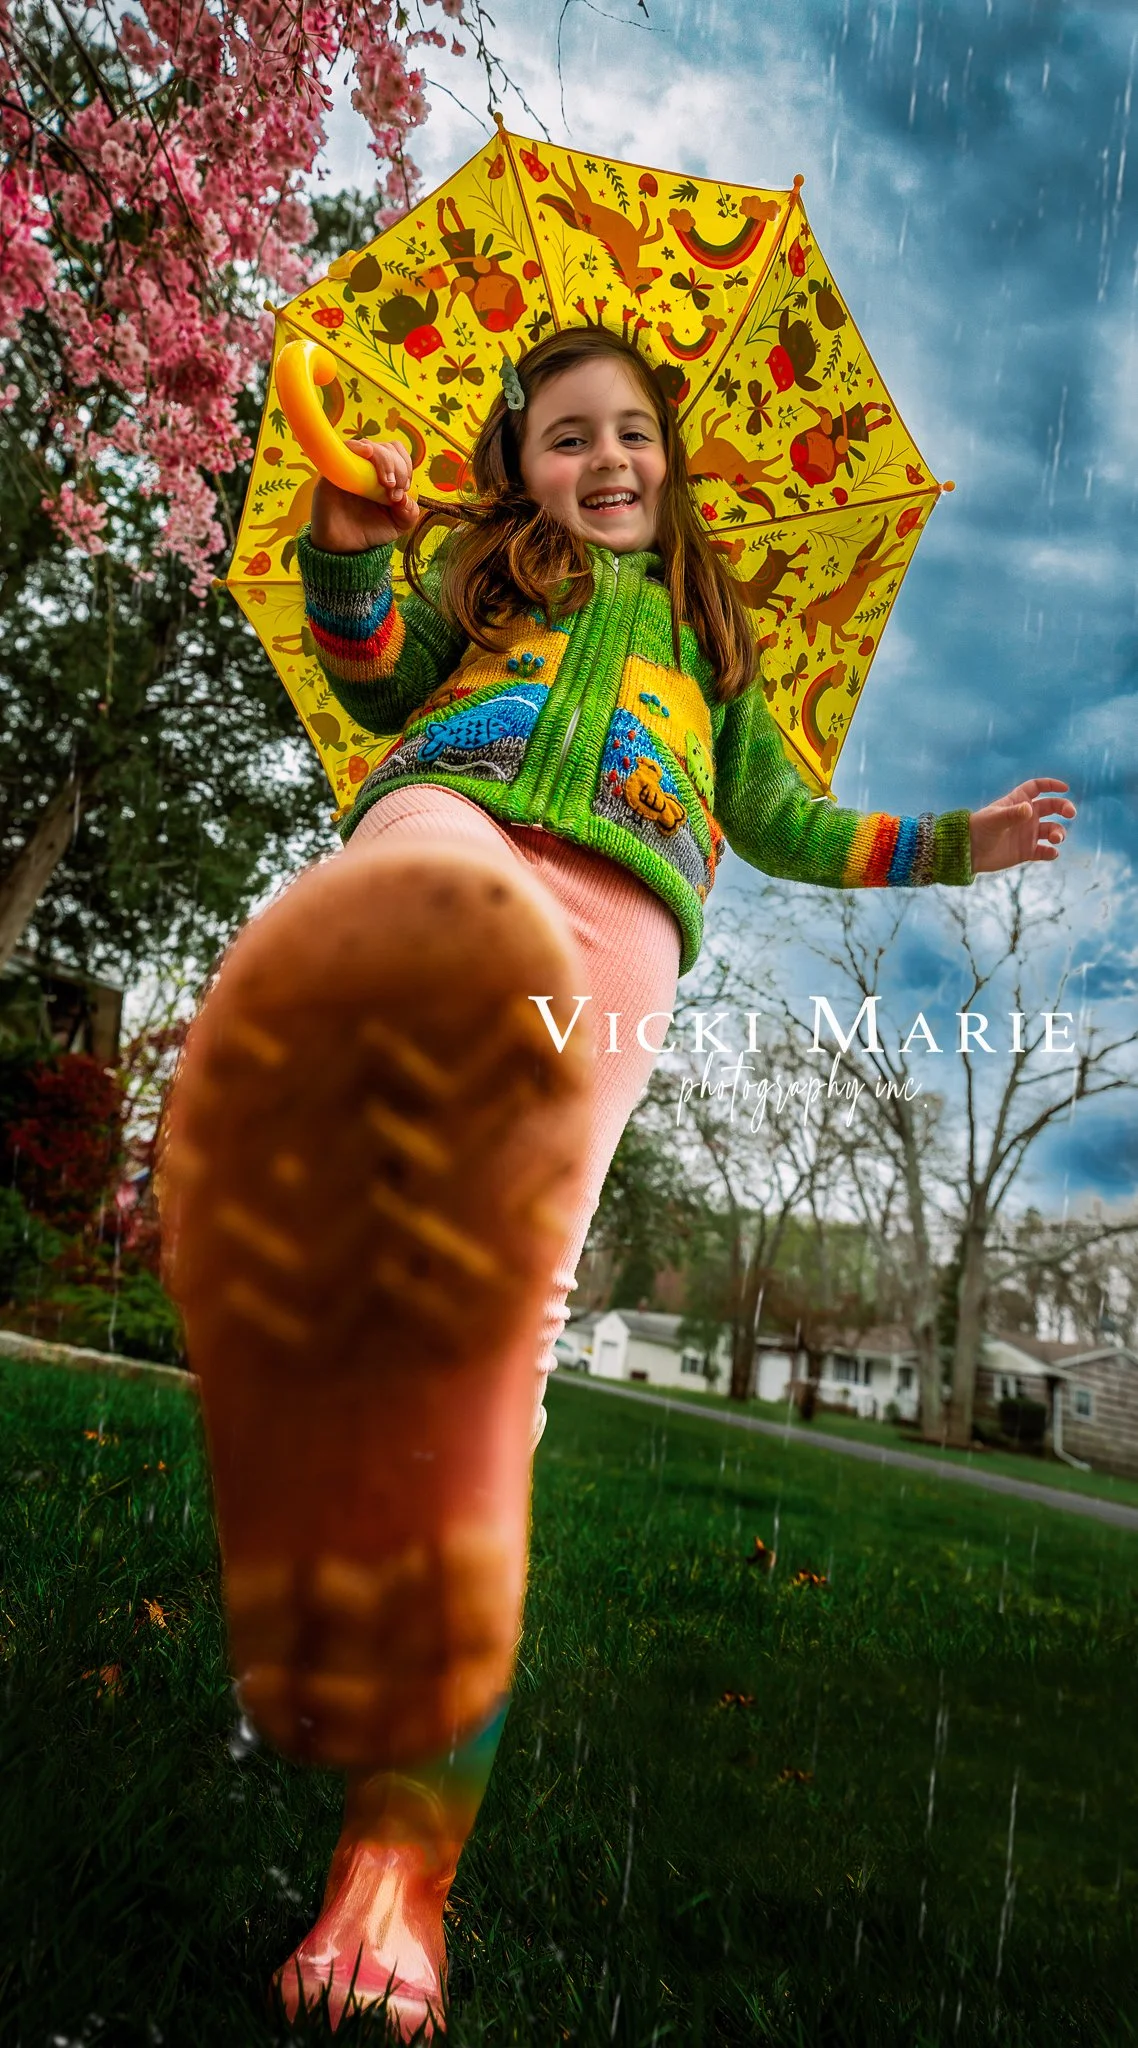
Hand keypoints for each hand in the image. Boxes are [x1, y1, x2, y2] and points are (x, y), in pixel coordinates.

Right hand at [309, 438, 419, 552]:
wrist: (344, 547)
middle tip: (394, 492)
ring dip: (384, 460)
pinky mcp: (332, 472)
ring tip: (386, 485)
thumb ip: (409, 512)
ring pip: (369, 446)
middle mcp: (367, 466)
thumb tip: (406, 498)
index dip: (405, 467)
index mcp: (383, 473)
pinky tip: (368, 453)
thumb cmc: (369, 531)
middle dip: (398, 468)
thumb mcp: (398, 525)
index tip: (403, 491)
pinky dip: (358, 447)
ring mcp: (349, 467)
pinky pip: (343, 450)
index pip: (398, 453)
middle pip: (387, 448)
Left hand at [968, 779, 1075, 873]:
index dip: (1051, 785)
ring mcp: (1027, 834)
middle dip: (1064, 808)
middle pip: (1051, 807)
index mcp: (1017, 802)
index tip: (1065, 788)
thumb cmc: (977, 830)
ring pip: (1052, 829)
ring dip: (1058, 833)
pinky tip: (1051, 853)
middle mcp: (1025, 816)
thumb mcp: (994, 820)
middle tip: (1071, 813)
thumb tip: (1029, 809)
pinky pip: (1045, 851)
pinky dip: (1051, 852)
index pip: (1037, 787)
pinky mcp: (1026, 851)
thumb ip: (1012, 814)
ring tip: (1055, 839)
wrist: (967, 852)